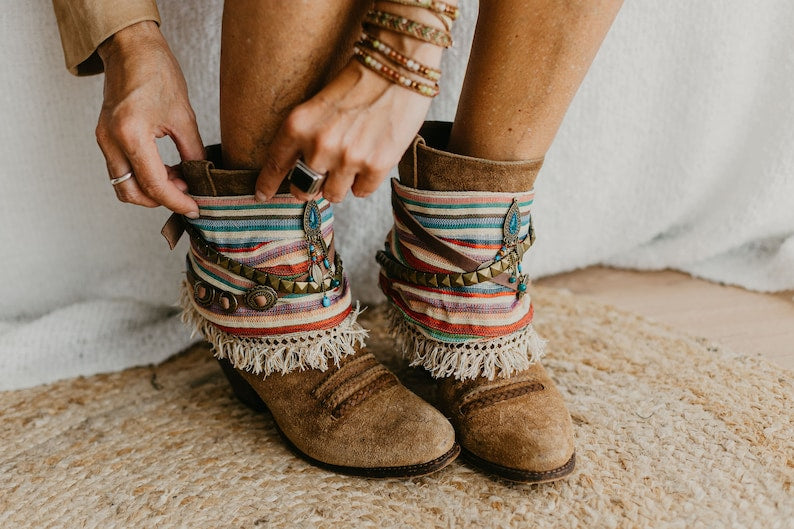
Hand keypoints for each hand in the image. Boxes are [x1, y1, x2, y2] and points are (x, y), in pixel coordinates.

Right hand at [95, 21, 203, 217]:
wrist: (131, 47)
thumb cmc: (157, 73)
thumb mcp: (184, 116)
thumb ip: (193, 152)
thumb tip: (201, 179)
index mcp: (131, 134)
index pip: (154, 184)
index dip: (177, 201)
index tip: (195, 207)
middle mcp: (111, 140)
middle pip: (131, 192)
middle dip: (160, 200)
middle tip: (187, 193)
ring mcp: (103, 139)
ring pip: (123, 185)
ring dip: (150, 190)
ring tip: (179, 179)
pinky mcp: (105, 136)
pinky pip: (121, 170)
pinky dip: (142, 177)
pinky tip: (166, 169)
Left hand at [255, 59, 433, 202]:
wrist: (398, 70)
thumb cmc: (358, 83)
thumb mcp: (317, 105)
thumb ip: (305, 136)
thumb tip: (302, 171)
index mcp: (298, 126)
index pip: (275, 165)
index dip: (268, 184)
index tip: (263, 195)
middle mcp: (319, 146)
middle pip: (304, 189)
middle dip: (311, 186)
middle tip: (323, 174)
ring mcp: (348, 159)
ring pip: (333, 195)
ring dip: (339, 185)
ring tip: (351, 163)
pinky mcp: (376, 166)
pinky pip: (361, 192)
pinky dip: (364, 182)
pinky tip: (370, 160)